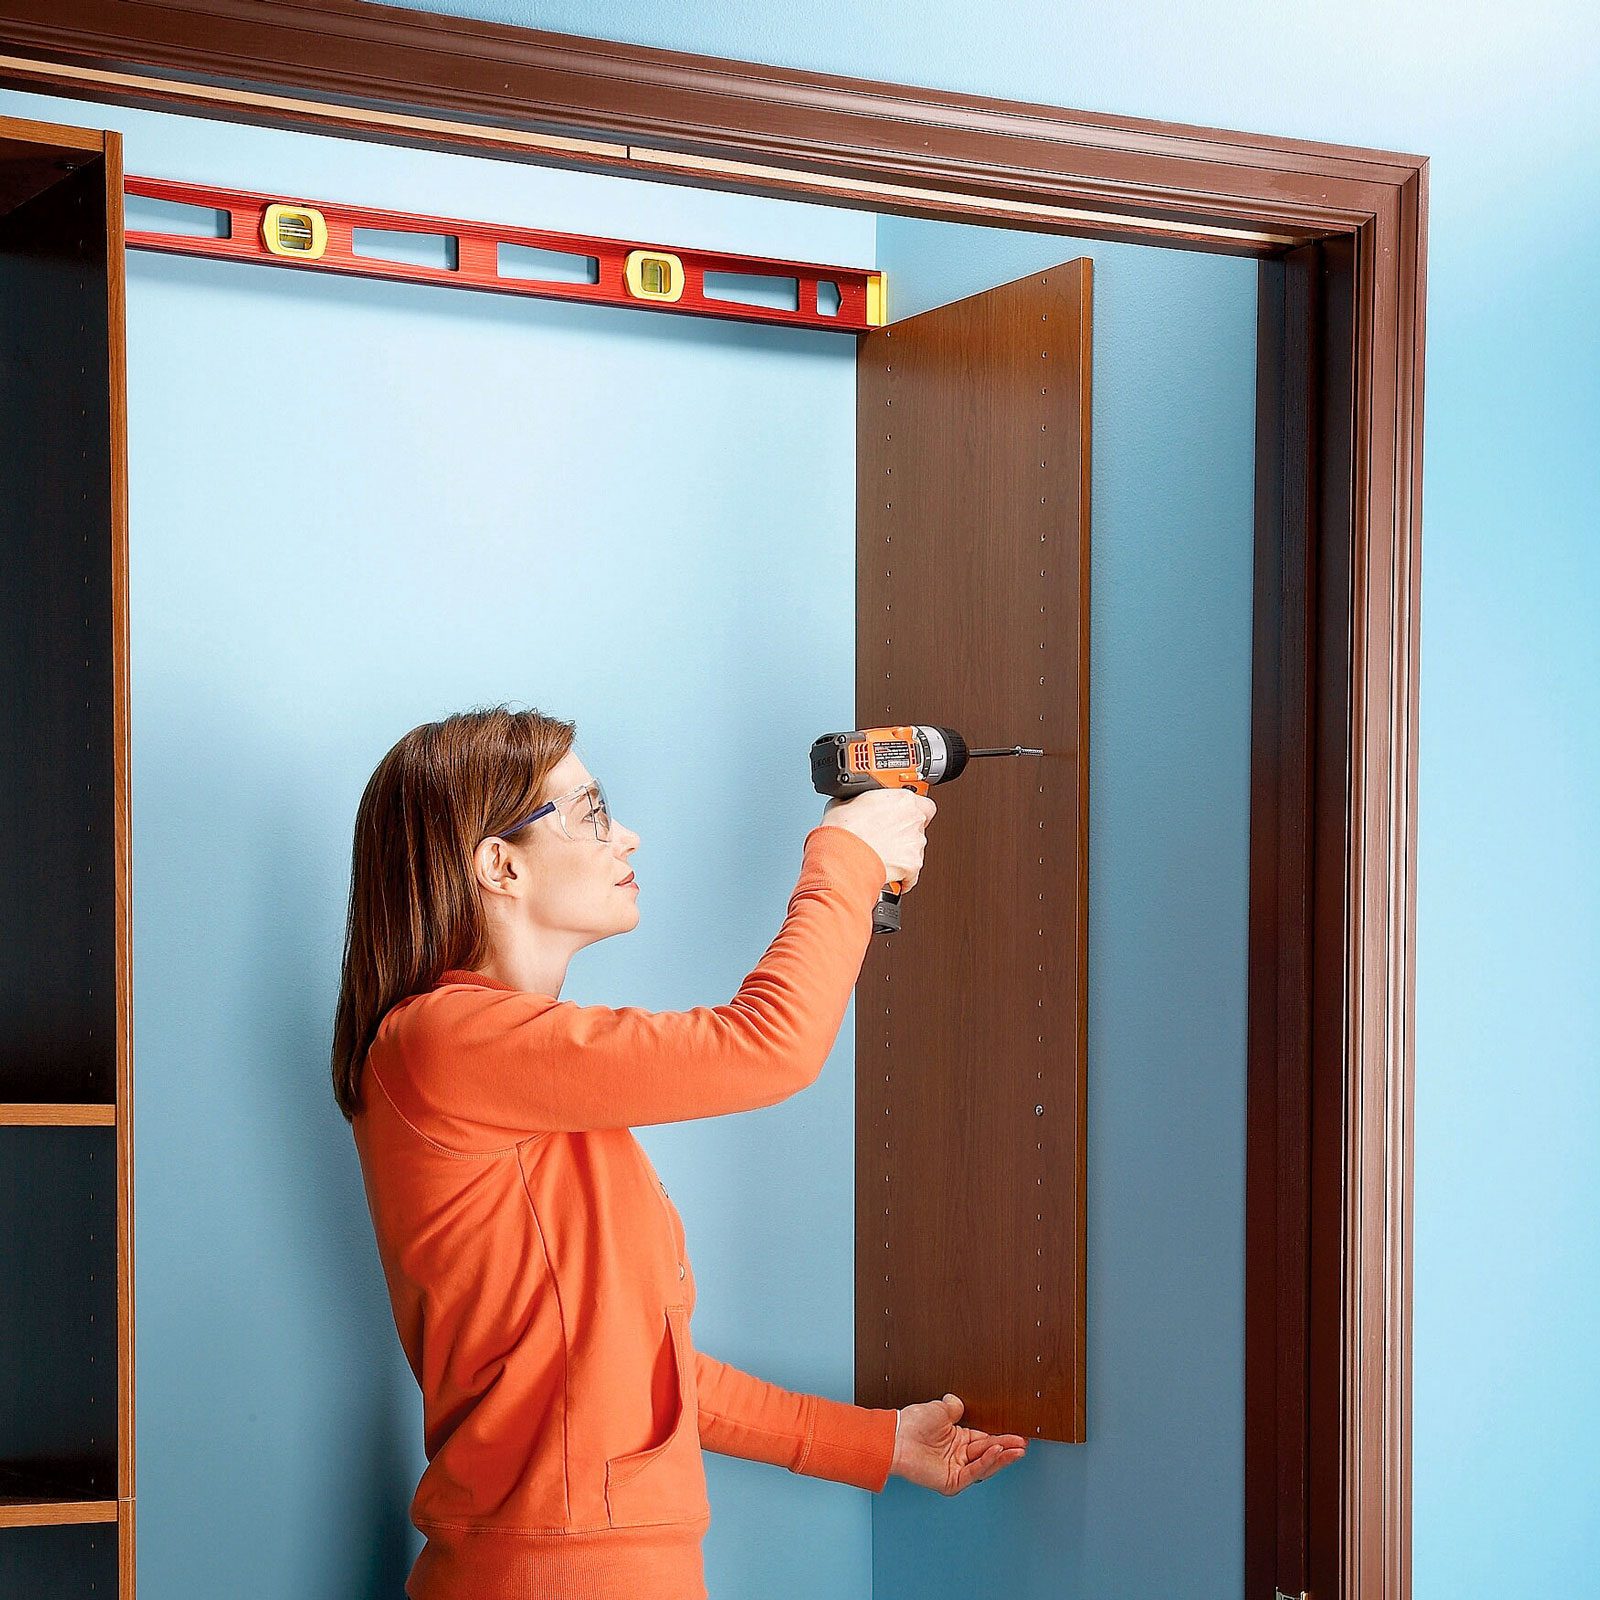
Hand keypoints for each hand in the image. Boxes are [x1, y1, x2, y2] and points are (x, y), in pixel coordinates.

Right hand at [819, 788, 934, 890]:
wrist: (842, 856)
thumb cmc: (844, 830)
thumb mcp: (846, 802)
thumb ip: (861, 801)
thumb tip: (855, 805)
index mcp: (902, 799)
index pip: (923, 803)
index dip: (911, 811)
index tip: (902, 815)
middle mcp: (914, 819)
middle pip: (919, 826)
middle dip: (905, 831)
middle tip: (887, 835)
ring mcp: (915, 843)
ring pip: (916, 848)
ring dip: (903, 851)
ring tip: (883, 854)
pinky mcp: (913, 865)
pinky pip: (912, 872)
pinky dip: (902, 875)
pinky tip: (888, 871)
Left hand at [889, 1394, 1027, 1493]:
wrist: (898, 1436)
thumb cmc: (913, 1423)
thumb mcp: (940, 1409)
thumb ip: (953, 1407)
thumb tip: (958, 1402)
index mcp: (957, 1440)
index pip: (985, 1440)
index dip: (1002, 1438)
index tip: (1018, 1436)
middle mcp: (958, 1456)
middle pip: (988, 1453)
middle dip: (1007, 1448)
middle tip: (1023, 1444)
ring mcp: (955, 1470)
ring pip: (984, 1465)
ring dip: (1001, 1457)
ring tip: (1017, 1449)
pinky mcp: (951, 1481)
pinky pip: (973, 1472)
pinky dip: (986, 1463)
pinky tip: (997, 1453)